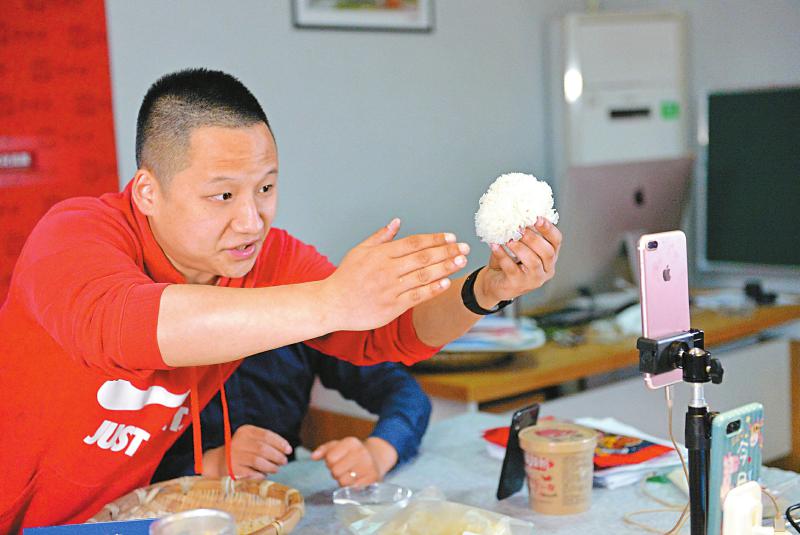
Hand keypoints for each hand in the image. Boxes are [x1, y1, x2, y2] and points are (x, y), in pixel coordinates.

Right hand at [202, 424, 292, 479]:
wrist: (218, 461)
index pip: (266, 435)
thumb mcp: (252, 440)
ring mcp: (234, 456)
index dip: (280, 443)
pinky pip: (252, 473)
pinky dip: (261, 475)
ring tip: (276, 468)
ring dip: (271, 466)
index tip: (289, 450)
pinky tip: (264, 475)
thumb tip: (286, 450)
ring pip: (258, 461)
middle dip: (277, 456)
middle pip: (263, 449)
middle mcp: (238, 441)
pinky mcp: (232, 469)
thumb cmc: (243, 450)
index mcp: (245, 431)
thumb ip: (267, 442)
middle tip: (284, 461)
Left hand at [311, 436, 397, 486]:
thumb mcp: (339, 446)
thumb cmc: (353, 452)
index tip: (337, 461)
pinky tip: (357, 479)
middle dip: (337, 472)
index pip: (330, 458)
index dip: (330, 462)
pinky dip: (352, 486)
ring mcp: (368, 466)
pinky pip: (353, 489)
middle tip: (344, 469)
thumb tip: (313, 457)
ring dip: (344, 481)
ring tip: (351, 474)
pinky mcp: (373, 479)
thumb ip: (324, 450)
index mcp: (351, 443)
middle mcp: (360, 453)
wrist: (377, 457)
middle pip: (335, 471)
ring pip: (343, 482)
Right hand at [322, 219, 470, 330]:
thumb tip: (397, 222)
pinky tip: (447, 282)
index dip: (435, 239)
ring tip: (461, 261)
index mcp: (380, 254)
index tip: (451, 237)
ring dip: (446, 267)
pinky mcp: (391, 307)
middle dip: (447, 251)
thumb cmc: (345, 277)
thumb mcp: (359, 251)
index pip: (414, 242)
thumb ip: (381, 237)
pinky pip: (417, 296)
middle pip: (423, 257)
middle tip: (464, 247)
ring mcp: (390, 289)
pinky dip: (433, 289)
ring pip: (423, 275)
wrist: (331, 304)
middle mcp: (386, 270)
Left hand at [477, 217, 561, 306]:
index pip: (556, 241)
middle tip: (520, 228)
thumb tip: (516, 217)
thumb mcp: (520, 247)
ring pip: (533, 261)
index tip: (538, 218)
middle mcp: (546, 269)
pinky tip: (495, 246)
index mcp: (550, 257)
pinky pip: (512, 268)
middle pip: (547, 252)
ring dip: (520, 247)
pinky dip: (503, 255)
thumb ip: (522, 235)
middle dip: (533, 238)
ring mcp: (534, 279)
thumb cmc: (510, 262)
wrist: (495, 283)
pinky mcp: (518, 284)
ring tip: (508, 239)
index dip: (549, 229)